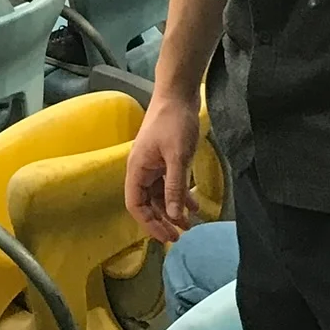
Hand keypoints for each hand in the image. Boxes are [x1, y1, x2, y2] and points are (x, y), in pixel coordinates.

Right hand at [124, 90, 201, 242]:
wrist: (179, 93)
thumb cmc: (174, 121)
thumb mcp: (177, 156)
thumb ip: (174, 186)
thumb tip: (173, 217)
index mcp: (137, 169)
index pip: (136, 205)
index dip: (148, 224)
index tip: (166, 236)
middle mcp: (142, 169)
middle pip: (148, 203)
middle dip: (162, 220)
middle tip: (180, 237)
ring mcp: (154, 164)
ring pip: (161, 195)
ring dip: (173, 210)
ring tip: (190, 226)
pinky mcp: (166, 158)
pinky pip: (170, 183)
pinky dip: (180, 195)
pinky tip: (194, 206)